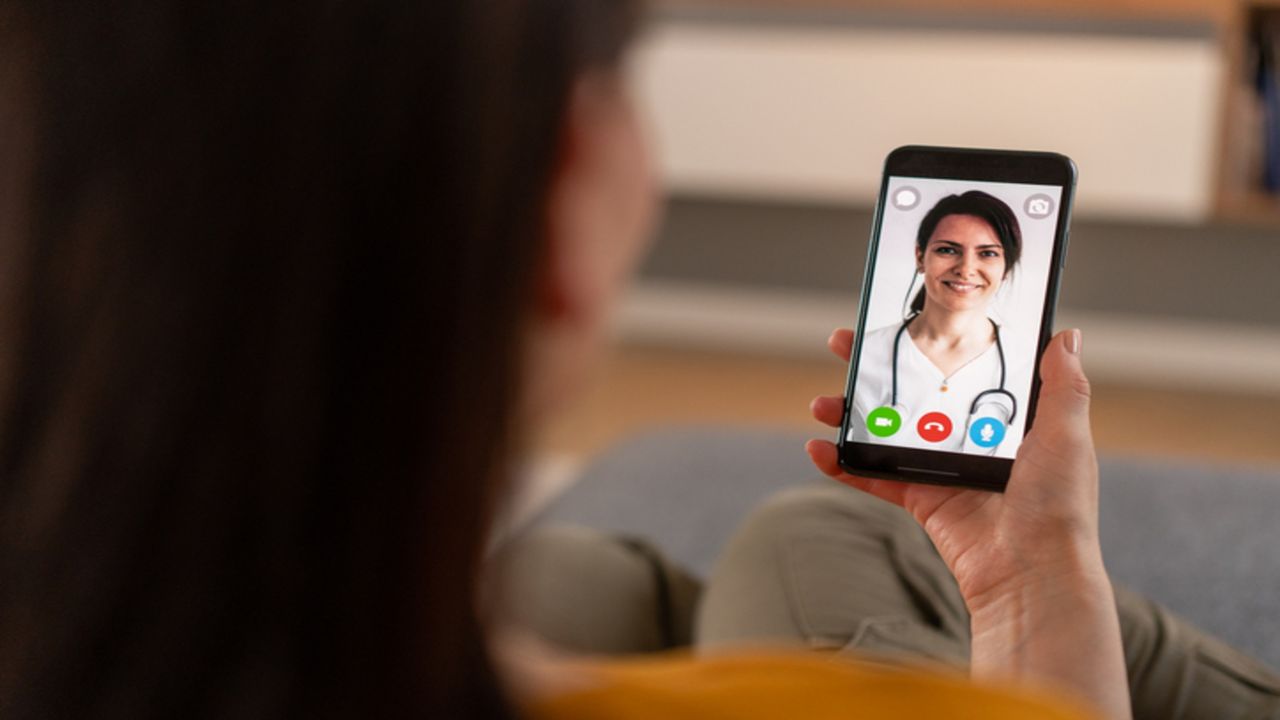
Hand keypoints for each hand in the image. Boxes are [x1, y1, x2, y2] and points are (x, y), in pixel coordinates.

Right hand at [808, 327, 1098, 602]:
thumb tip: (1068, 335)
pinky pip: (875, 478)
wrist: (1033, 572)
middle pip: (914, 396)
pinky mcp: (923, 501)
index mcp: (1006, 422)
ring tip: (822, 403)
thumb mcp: (1067, 434)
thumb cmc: (1058, 506)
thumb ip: (1064, 385)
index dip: (931, 349)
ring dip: (850, 416)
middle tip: (845, 347)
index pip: (962, 372)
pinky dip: (843, 466)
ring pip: (886, 433)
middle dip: (876, 372)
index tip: (902, 325)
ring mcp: (943, 471)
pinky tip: (820, 450)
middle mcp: (972, 441)